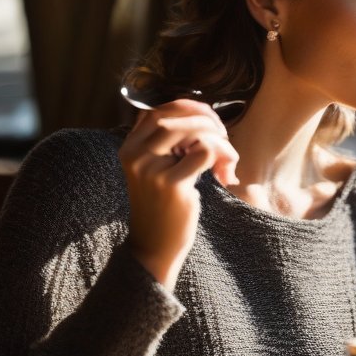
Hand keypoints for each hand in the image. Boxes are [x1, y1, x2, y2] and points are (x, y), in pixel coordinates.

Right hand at [118, 99, 239, 289]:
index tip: (208, 119)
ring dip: (218, 138)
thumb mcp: (158, 169)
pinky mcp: (170, 183)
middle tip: (223, 137)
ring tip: (225, 161)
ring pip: (193, 130)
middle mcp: (135, 154)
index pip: (158, 110)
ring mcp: (151, 168)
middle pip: (176, 116)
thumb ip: (169, 143)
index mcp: (130, 147)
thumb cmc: (164, 207)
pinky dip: (223, 155)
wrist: (155, 247)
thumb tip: (203, 114)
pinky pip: (205, 151)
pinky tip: (225, 175)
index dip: (188, 107)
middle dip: (207, 120)